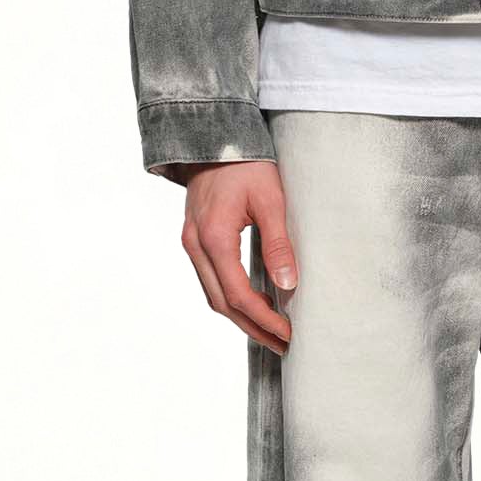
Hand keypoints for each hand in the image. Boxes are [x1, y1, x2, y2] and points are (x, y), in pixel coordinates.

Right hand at [181, 160, 297, 354]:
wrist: (214, 136)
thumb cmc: (246, 163)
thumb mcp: (271, 200)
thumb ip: (278, 244)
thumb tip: (288, 285)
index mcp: (214, 237)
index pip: (238, 294)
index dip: (263, 319)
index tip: (288, 333)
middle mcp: (196, 245)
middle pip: (221, 303)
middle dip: (253, 328)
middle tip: (283, 344)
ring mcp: (191, 243)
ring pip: (213, 295)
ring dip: (241, 317)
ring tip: (271, 331)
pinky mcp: (195, 239)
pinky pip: (211, 280)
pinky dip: (232, 298)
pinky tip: (253, 304)